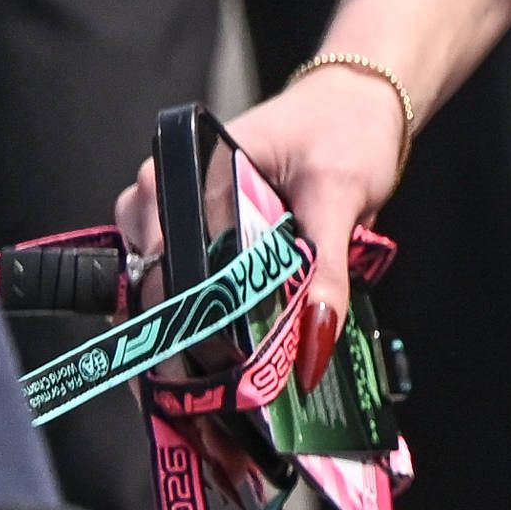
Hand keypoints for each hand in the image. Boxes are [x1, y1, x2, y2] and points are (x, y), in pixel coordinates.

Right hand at [114, 65, 409, 386]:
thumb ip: (326, 267)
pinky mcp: (208, 247)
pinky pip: (194, 297)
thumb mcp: (341, 193)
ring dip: (184, 347)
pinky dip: (209, 334)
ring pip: (162, 300)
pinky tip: (227, 376)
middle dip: (171, 345)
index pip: (155, 249)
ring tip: (210, 402)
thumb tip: (311, 343)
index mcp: (185, 167)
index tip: (190, 363)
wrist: (363, 107)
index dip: (170, 311)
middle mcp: (170, 196)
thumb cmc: (345, 127)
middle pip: (147, 284)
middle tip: (201, 399)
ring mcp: (184, 224)